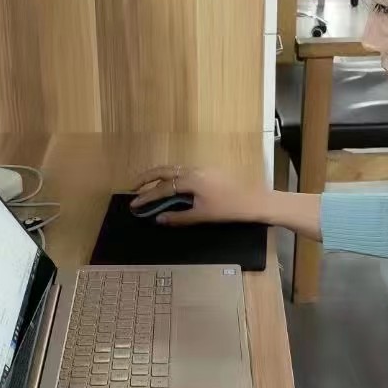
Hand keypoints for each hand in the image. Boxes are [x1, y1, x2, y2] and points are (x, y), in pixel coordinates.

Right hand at [130, 164, 268, 226]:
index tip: (133, 204)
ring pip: (173, 169)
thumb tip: (159, 218)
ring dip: (158, 176)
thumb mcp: (202, 216)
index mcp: (190, 180)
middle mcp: (193, 170)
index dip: (146, 197)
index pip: (162, 188)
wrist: (255, 201)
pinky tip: (169, 185)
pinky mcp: (208, 171)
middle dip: (146, 178)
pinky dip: (171, 176)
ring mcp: (201, 168)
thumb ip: (179, 217)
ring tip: (146, 185)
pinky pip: (183, 170)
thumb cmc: (229, 209)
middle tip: (133, 187)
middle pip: (164, 171)